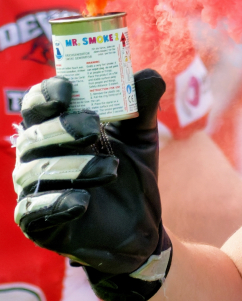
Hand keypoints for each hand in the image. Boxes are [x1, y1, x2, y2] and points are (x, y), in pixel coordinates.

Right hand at [12, 70, 170, 300]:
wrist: (140, 224)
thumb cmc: (131, 173)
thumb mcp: (141, 137)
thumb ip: (142, 106)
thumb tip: (150, 76)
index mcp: (56, 130)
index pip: (38, 105)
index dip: (47, 94)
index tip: (69, 89)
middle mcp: (37, 157)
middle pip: (34, 135)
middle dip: (63, 128)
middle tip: (93, 127)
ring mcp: (33, 189)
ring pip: (36, 171)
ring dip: (73, 167)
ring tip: (110, 169)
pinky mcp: (37, 223)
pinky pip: (33, 211)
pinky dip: (57, 203)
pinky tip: (84, 200)